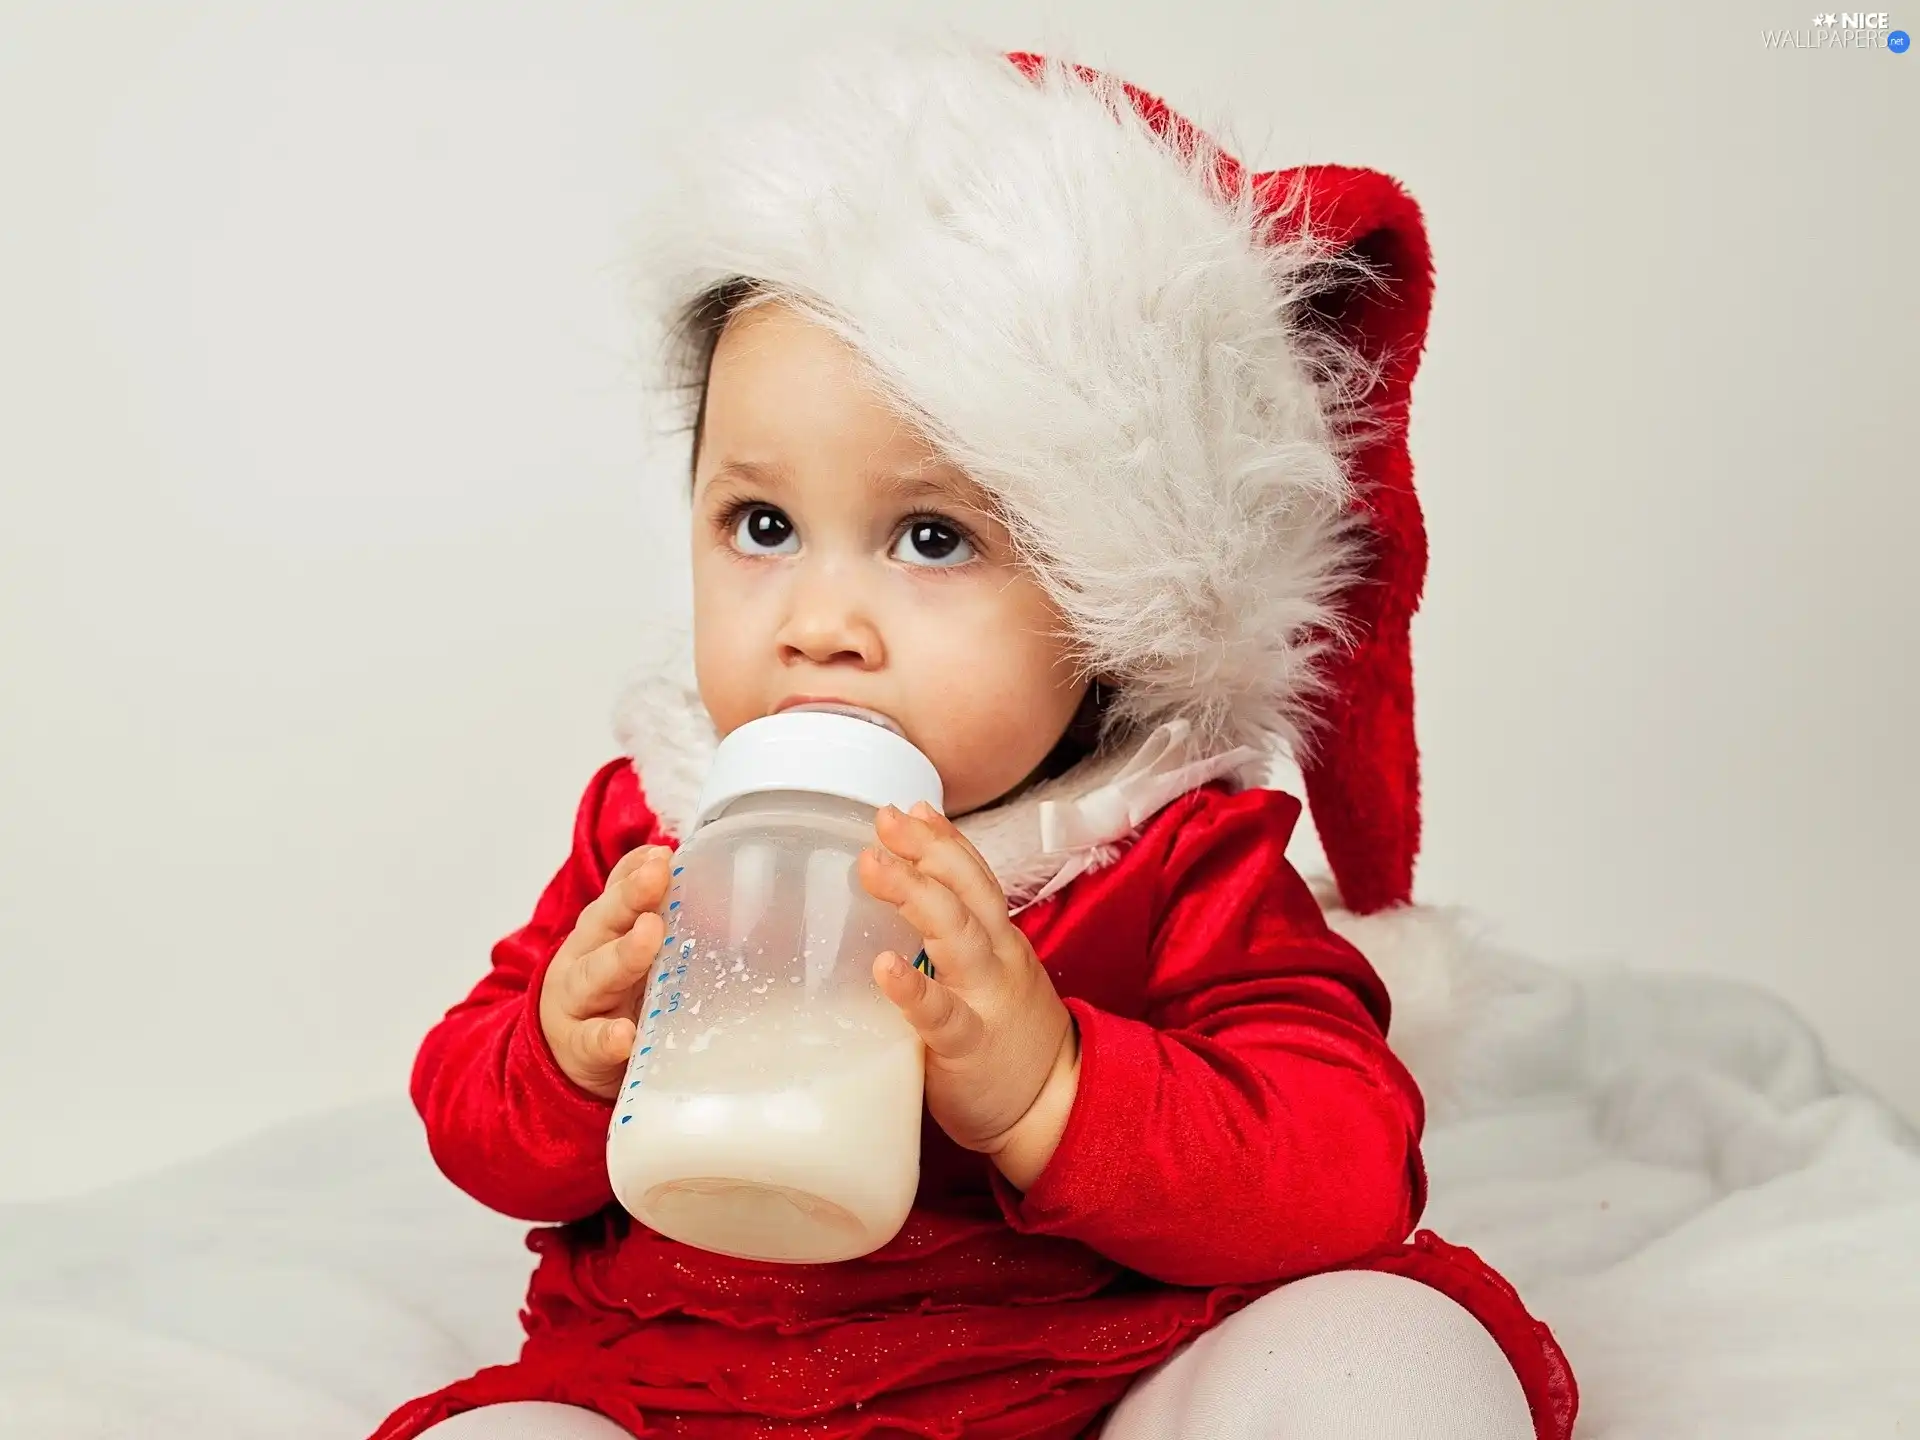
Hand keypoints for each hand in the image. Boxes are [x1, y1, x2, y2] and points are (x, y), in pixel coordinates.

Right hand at [538, 844, 672, 1098]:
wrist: (563, 1054)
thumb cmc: (609, 993)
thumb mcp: (622, 945)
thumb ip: (649, 909)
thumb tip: (678, 863)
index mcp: (601, 929)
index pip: (617, 891)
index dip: (637, 871)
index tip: (662, 854)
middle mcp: (584, 956)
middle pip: (605, 922)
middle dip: (631, 896)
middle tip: (658, 875)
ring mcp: (578, 1002)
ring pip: (597, 974)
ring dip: (625, 953)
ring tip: (650, 934)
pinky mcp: (578, 1047)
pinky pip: (593, 1041)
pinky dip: (608, 1038)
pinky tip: (626, 1036)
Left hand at [856, 802, 1080, 1189]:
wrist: (1055, 1109)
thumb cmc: (1009, 1041)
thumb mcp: (992, 976)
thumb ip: (957, 942)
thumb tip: (903, 907)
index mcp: (999, 941)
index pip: (974, 877)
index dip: (943, 840)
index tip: (911, 808)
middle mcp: (997, 959)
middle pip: (965, 891)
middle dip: (926, 850)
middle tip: (884, 820)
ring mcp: (986, 1000)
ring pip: (956, 936)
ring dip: (914, 894)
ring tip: (872, 866)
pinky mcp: (969, 1046)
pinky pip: (941, 1014)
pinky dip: (912, 989)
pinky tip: (884, 968)